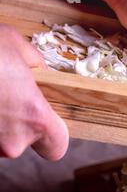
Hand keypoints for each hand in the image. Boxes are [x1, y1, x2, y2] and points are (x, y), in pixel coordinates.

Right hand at [0, 24, 68, 159]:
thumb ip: (34, 63)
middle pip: (21, 144)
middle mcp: (11, 141)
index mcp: (35, 117)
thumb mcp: (13, 43)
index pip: (57, 147)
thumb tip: (36, 69)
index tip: (45, 120)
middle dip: (15, 126)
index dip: (52, 135)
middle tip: (5, 100)